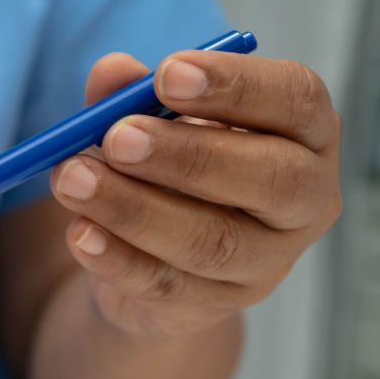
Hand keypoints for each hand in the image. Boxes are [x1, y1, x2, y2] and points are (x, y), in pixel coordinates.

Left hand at [50, 50, 341, 339]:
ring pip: (211, 241)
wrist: (154, 264)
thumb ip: (131, 96)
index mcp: (306, 135)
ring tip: (73, 178)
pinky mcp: (213, 306)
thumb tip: (111, 72)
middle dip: (188, 154)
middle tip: (117, 137)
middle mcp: (304, 201)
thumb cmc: (170, 171)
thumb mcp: (152, 124)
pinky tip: (79, 232)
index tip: (167, 74)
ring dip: (134, 208)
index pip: (297, 101)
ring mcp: (265, 264)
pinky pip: (166, 285)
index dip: (237, 86)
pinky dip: (116, 258)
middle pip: (270, 177)